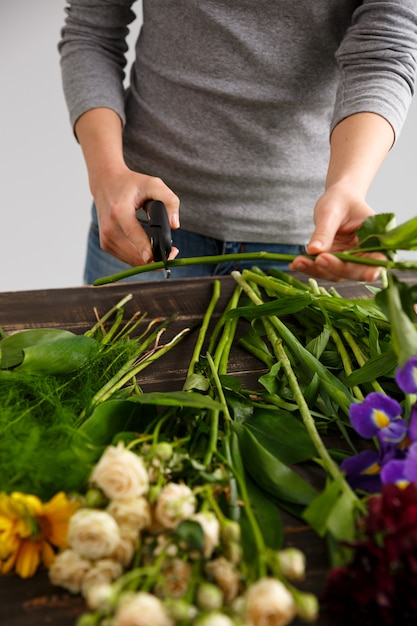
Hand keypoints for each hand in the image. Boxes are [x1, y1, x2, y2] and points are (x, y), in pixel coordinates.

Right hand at [75, 108, 179, 266]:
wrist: (106, 181)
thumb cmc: (133, 181)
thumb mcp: (155, 183)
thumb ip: (170, 201)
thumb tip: (176, 225)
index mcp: (119, 212)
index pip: (136, 239)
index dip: (152, 252)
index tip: (166, 257)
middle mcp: (108, 227)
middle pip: (135, 255)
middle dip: (156, 256)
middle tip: (172, 253)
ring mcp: (105, 238)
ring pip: (130, 260)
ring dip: (148, 258)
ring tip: (163, 250)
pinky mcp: (105, 243)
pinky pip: (125, 258)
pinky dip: (139, 256)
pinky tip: (149, 250)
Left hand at [289, 184, 384, 281]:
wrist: (337, 199)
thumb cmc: (340, 199)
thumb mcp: (331, 211)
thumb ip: (324, 232)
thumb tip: (314, 251)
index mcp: (377, 237)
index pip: (376, 260)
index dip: (363, 268)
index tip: (347, 265)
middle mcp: (367, 253)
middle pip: (355, 271)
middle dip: (334, 268)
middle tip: (316, 260)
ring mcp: (351, 260)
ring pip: (337, 274)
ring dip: (317, 270)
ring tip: (298, 262)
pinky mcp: (337, 261)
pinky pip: (325, 269)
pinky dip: (310, 267)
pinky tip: (296, 263)